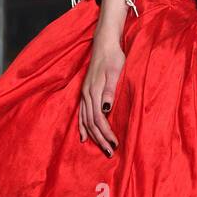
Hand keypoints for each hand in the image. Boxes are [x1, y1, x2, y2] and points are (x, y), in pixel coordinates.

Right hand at [79, 42, 124, 156]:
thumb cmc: (113, 57)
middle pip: (91, 123)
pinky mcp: (86, 92)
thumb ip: (110, 90)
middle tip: (110, 152)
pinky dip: (82, 126)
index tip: (115, 144)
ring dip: (93, 136)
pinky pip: (81, 114)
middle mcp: (87, 95)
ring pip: (86, 120)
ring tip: (101, 148)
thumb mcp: (115, 71)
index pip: (98, 119)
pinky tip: (83, 136)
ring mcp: (85, 94)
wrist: (104, 44)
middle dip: (100, 139)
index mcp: (94, 91)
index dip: (106, 133)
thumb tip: (106, 109)